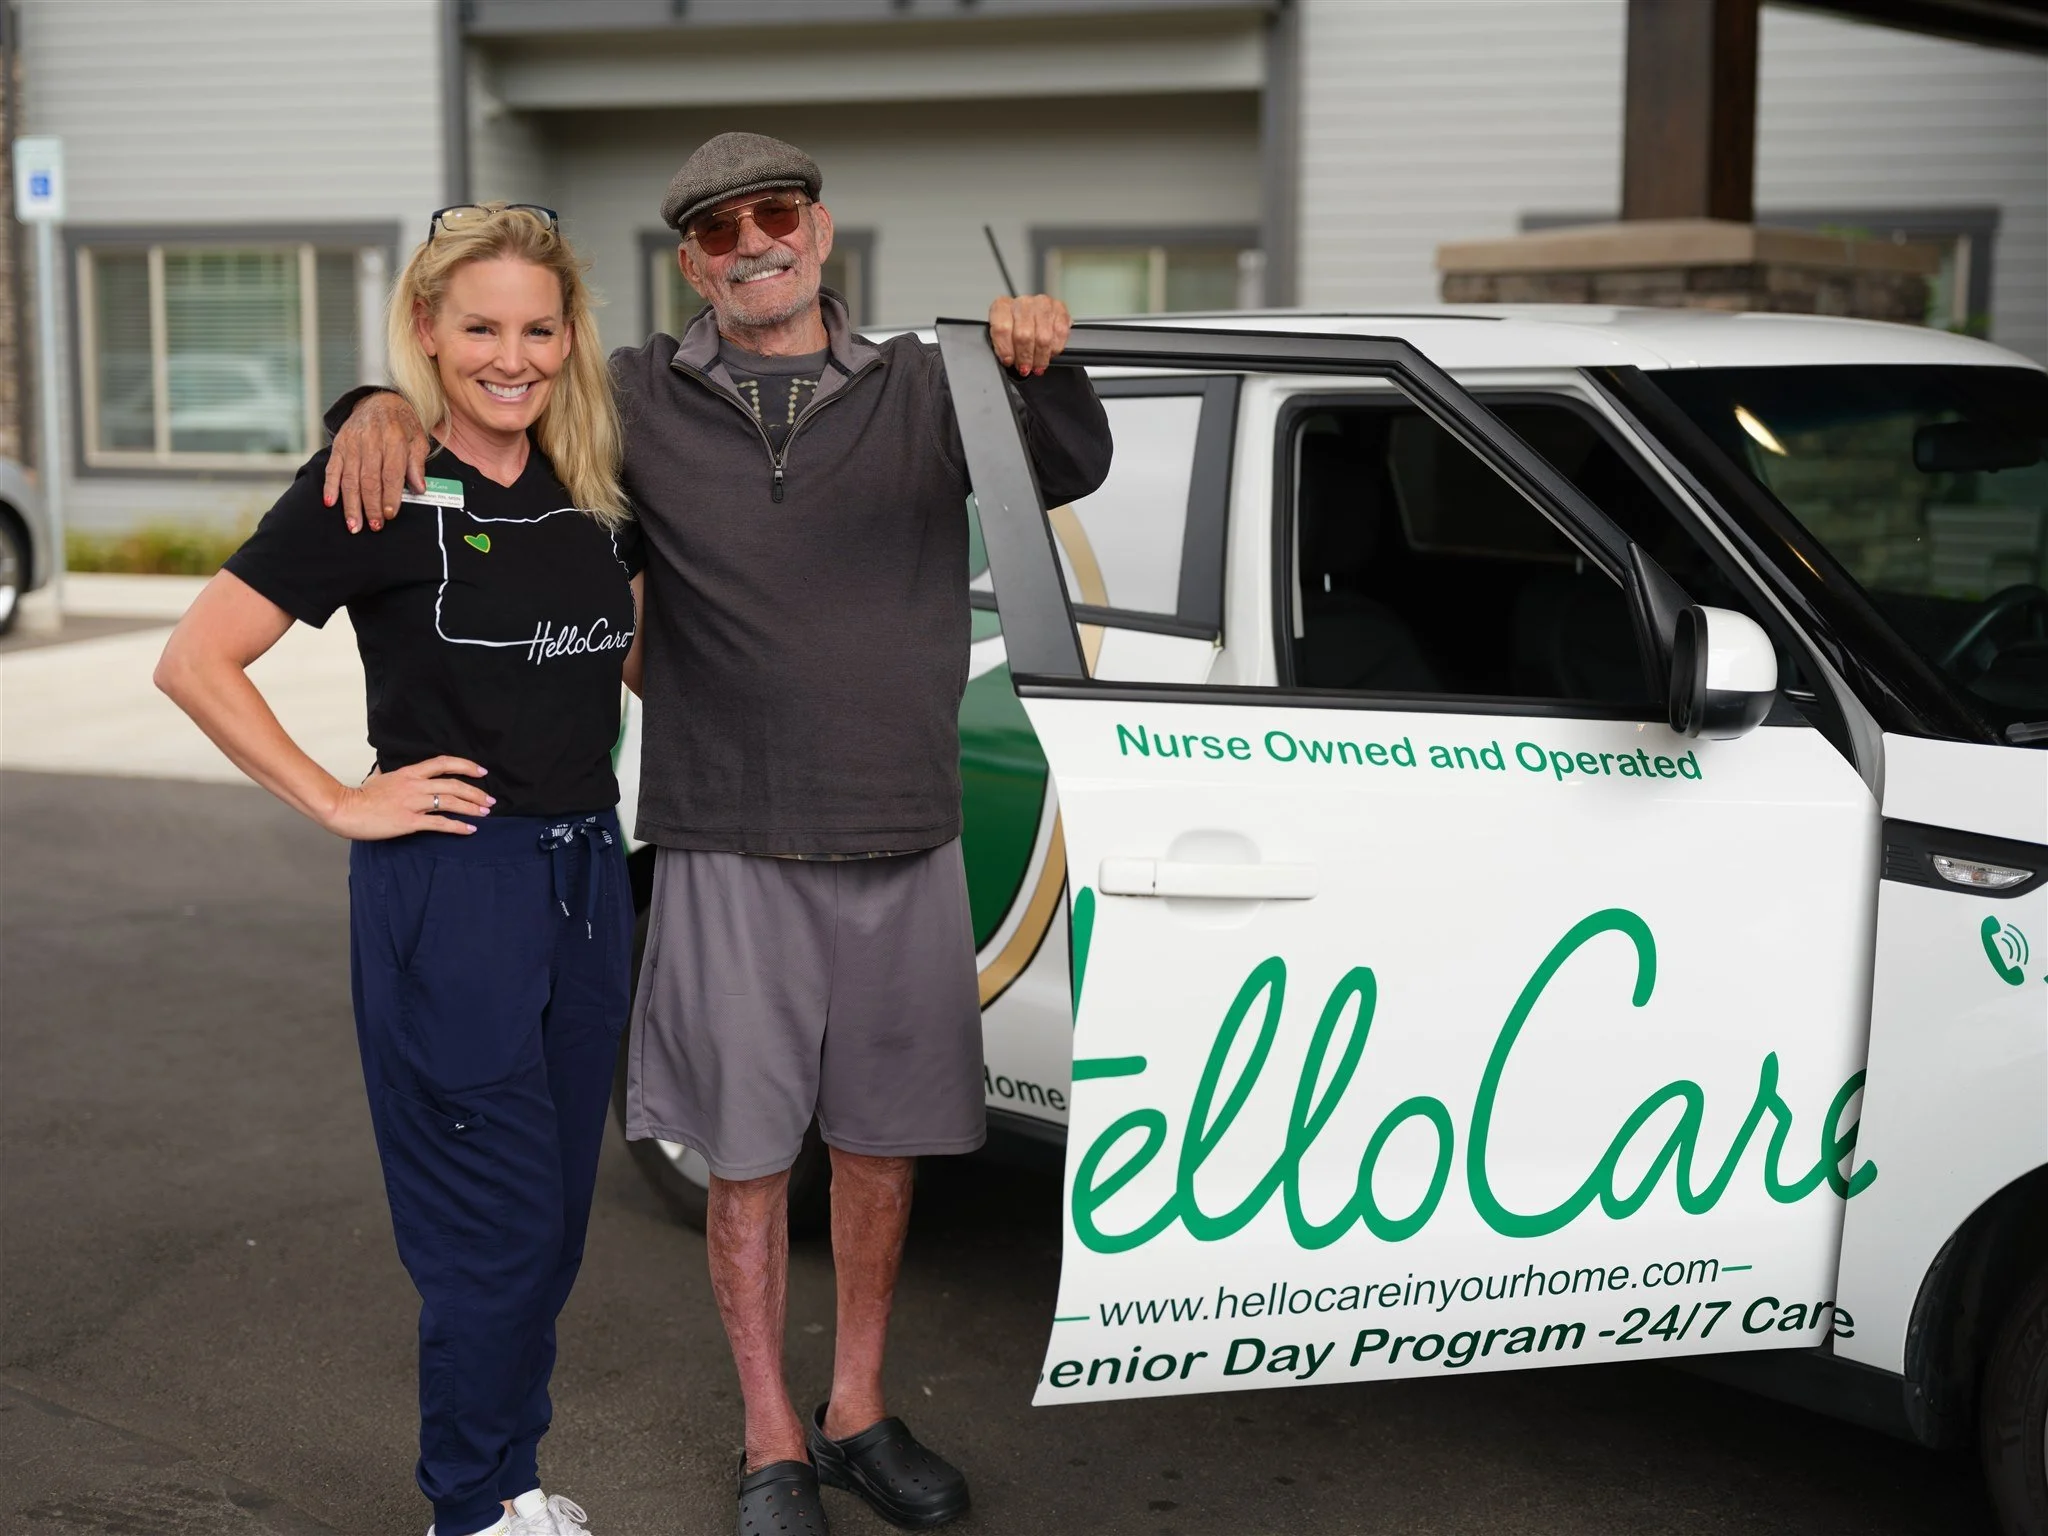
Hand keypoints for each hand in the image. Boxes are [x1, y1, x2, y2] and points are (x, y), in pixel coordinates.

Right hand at [321, 757, 492, 839]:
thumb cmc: (359, 796)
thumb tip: (384, 767)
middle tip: (490, 799)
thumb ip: (386, 772)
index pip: (443, 763)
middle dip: (475, 792)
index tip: (481, 771)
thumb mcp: (377, 777)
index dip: (466, 765)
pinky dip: (458, 826)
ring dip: (471, 807)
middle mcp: (415, 785)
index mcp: (409, 773)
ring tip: (485, 812)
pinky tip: (470, 829)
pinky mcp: (409, 821)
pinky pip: (440, 823)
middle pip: (453, 784)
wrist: (345, 809)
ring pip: (450, 802)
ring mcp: (413, 803)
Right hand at [322, 392, 430, 533]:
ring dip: (351, 504)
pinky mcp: (339, 445)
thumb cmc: (403, 426)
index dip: (390, 496)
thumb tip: (419, 488)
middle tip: (375, 526)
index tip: (390, 515)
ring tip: (354, 525)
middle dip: (371, 506)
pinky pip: (332, 468)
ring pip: (350, 478)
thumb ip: (417, 464)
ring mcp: (352, 443)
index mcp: (394, 438)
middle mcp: (370, 440)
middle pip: (369, 479)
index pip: (391, 473)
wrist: (380, 402)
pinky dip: (330, 486)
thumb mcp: (418, 440)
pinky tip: (330, 503)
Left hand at [988, 294, 1071, 376]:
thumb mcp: (1001, 335)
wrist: (1032, 315)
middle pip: (1024, 335)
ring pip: (1043, 337)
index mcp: (1002, 306)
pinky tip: (1049, 354)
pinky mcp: (1059, 309)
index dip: (1005, 349)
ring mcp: (1042, 304)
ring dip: (1040, 357)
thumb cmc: (1015, 327)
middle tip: (1025, 368)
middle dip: (1025, 357)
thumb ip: (1001, 346)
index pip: (1002, 328)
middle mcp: (1022, 303)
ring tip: (1037, 366)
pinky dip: (1055, 349)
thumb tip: (1008, 360)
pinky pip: (1060, 334)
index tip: (1008, 361)